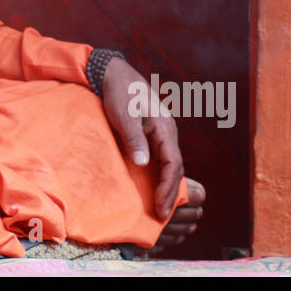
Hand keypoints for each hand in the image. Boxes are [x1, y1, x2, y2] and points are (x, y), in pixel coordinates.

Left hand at [97, 57, 184, 218]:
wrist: (115, 74)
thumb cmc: (120, 93)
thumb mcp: (124, 114)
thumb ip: (134, 138)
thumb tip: (143, 164)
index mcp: (165, 128)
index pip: (173, 164)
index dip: (168, 187)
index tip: (159, 206)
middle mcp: (168, 132)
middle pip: (175, 168)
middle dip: (169, 193)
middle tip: (161, 216)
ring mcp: (162, 134)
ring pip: (169, 165)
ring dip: (165, 186)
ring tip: (158, 208)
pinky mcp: (153, 135)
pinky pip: (161, 160)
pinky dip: (159, 176)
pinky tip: (152, 188)